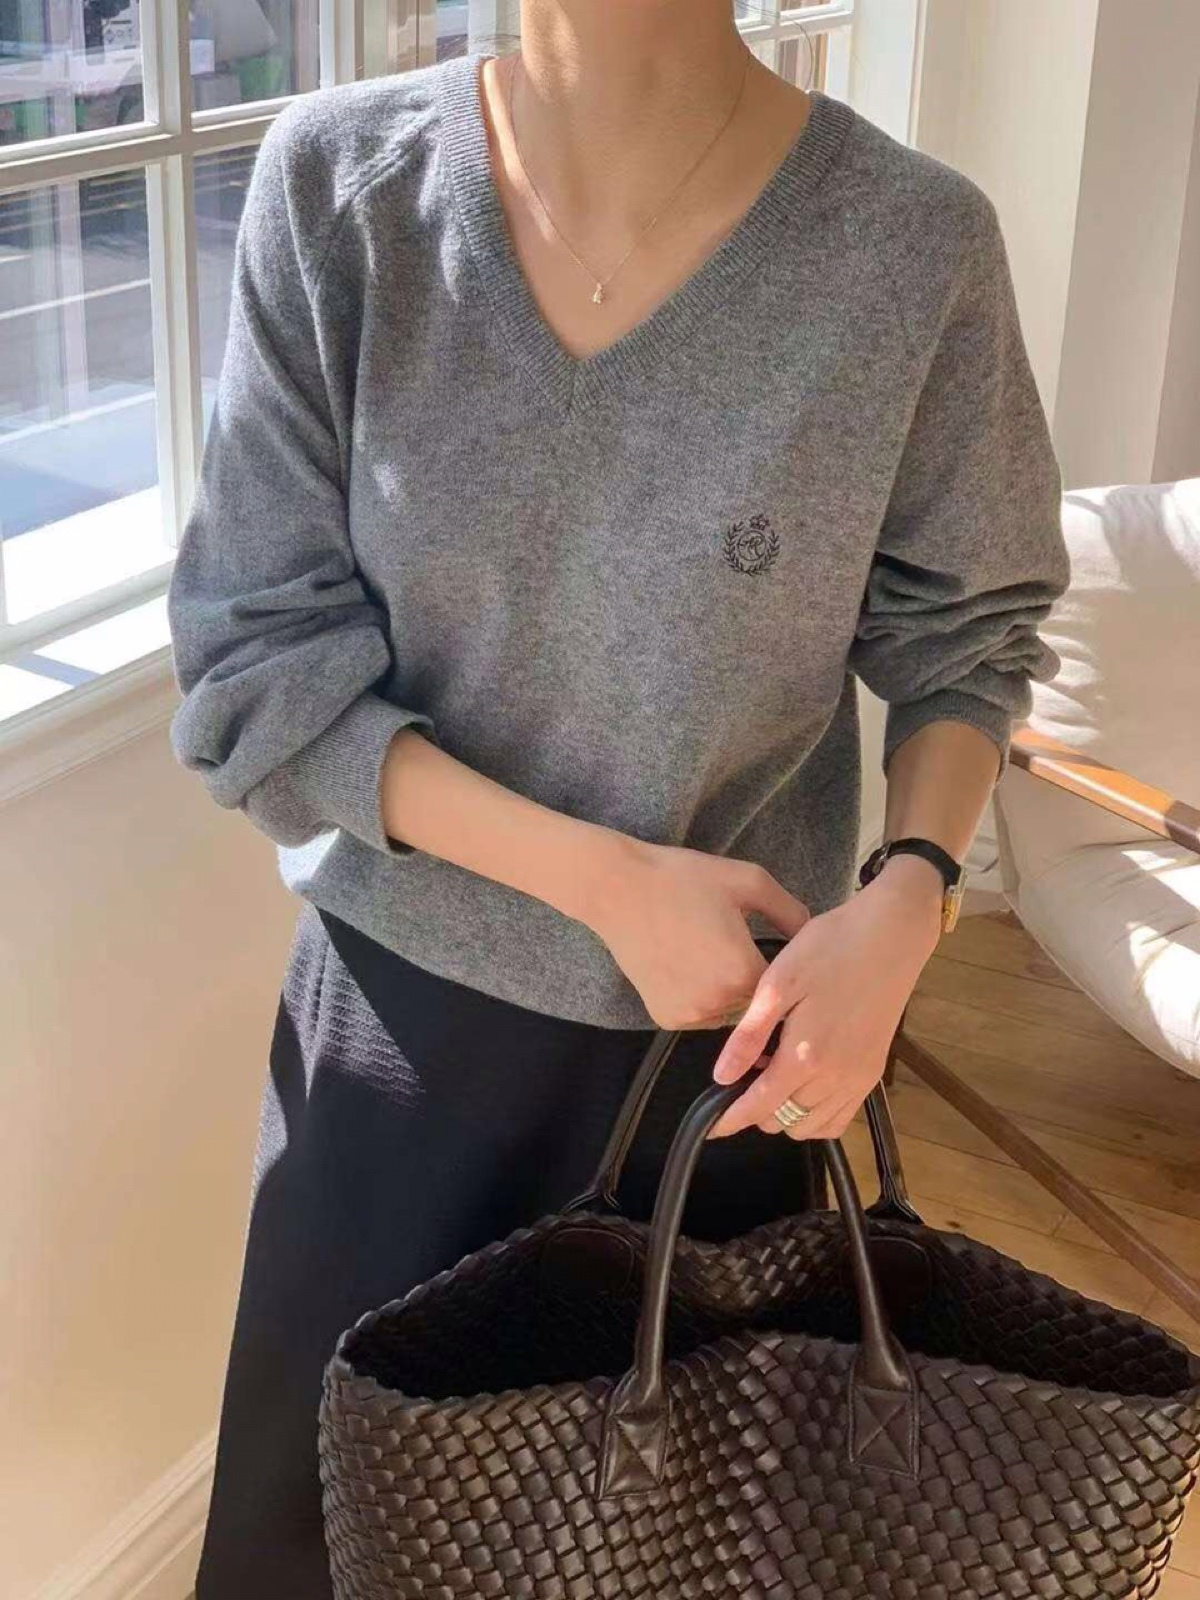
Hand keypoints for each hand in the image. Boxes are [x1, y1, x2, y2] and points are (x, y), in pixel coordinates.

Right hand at [581, 834, 809, 1030]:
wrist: (616, 889)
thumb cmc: (683, 878)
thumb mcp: (749, 880)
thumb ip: (791, 911)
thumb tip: (814, 935)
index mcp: (743, 971)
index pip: (785, 987)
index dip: (786, 971)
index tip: (777, 952)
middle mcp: (719, 1003)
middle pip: (758, 1003)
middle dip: (757, 982)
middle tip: (740, 948)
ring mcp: (690, 1015)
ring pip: (730, 1013)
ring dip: (731, 994)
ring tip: (715, 955)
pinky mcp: (666, 1019)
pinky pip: (701, 1016)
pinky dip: (703, 999)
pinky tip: (691, 966)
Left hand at [705, 855, 943, 1139]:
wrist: (890, 936)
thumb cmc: (830, 949)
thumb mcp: (778, 984)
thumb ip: (749, 1035)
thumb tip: (722, 1076)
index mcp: (806, 1056)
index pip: (760, 1107)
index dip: (730, 1120)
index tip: (711, 1127)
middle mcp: (835, 1078)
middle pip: (784, 1122)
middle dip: (757, 1109)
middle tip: (747, 1071)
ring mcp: (859, 1078)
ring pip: (812, 1126)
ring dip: (786, 1114)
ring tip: (774, 1074)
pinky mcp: (873, 1072)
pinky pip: (840, 1117)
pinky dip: (816, 1115)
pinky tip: (804, 1085)